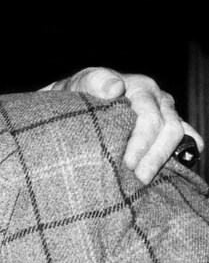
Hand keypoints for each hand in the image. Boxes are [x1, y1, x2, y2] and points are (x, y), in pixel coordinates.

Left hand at [44, 66, 203, 183]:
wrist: (77, 99)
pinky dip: (183, 153)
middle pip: (168, 129)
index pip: (149, 117)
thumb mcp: (81, 84)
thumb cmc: (79, 93)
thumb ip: (95, 82)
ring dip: (162, 160)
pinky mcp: (165, 127)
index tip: (128, 163)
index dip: (142, 142)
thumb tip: (115, 87)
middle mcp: (157, 99)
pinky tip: (173, 170)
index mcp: (140, 87)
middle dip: (154, 156)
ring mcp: (164, 113)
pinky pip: (185, 138)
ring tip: (143, 180)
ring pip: (176, 136)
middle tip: (137, 178)